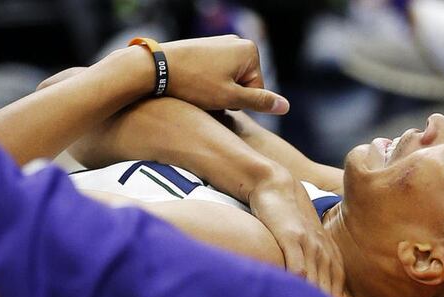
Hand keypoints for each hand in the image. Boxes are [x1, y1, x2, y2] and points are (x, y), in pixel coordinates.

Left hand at [163, 35, 288, 114]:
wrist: (157, 68)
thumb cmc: (194, 83)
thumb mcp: (230, 98)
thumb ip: (259, 102)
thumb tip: (286, 106)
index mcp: (250, 51)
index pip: (257, 91)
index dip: (238, 102)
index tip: (218, 96)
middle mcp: (238, 42)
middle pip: (244, 85)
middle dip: (228, 95)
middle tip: (207, 94)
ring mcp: (222, 43)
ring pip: (229, 81)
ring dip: (217, 92)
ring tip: (198, 89)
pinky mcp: (207, 48)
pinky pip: (216, 74)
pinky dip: (207, 83)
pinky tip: (193, 83)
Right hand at [248, 165, 345, 296]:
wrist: (278, 186)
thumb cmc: (289, 221)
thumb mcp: (308, 246)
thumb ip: (313, 270)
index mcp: (332, 260)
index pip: (341, 296)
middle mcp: (325, 255)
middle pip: (332, 295)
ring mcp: (310, 247)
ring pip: (318, 286)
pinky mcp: (292, 239)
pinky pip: (298, 269)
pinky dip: (300, 289)